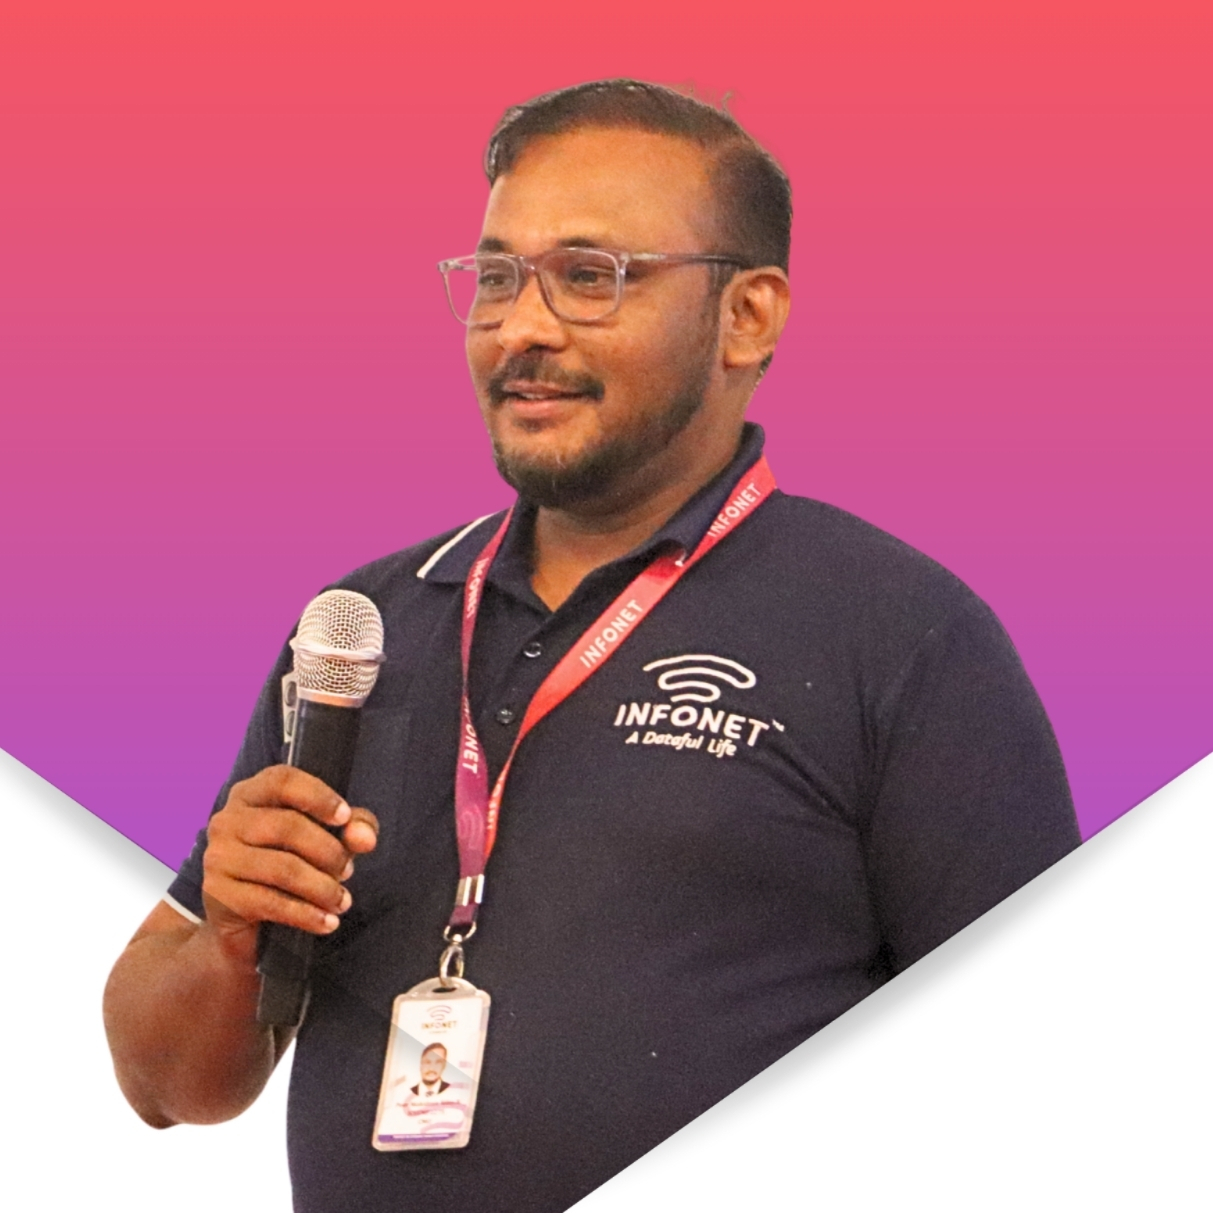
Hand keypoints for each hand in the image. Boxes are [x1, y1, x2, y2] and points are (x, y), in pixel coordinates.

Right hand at [200, 766, 378, 954]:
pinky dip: (306, 914)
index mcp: (251, 794)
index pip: (282, 781)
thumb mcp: (324, 839)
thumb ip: (352, 828)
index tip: (345, 816)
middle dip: (328, 851)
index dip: (317, 795)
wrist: (242, 920)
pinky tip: (328, 922)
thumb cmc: (287, 864)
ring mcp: (218, 856)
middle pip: (287, 826)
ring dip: (322, 887)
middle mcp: (227, 820)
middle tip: (349, 871)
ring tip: (342, 900)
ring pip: (282, 868)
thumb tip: (365, 837)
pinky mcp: (217, 894)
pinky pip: (270, 902)